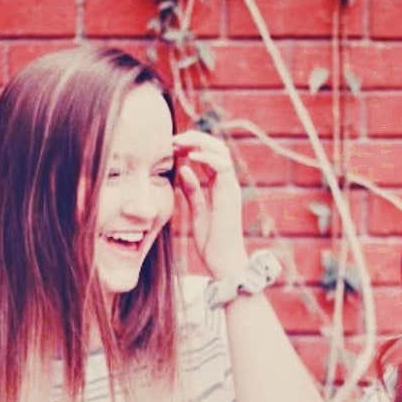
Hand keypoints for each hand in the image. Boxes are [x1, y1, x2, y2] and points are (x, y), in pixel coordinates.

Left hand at [172, 129, 248, 279]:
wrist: (223, 262)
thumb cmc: (211, 241)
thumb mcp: (196, 211)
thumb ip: (192, 191)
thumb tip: (182, 170)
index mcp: (219, 186)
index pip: (208, 155)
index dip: (191, 146)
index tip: (171, 146)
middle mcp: (227, 183)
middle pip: (216, 148)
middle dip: (195, 139)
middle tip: (173, 139)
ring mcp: (230, 188)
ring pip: (221, 152)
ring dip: (199, 143)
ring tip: (179, 142)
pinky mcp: (229, 195)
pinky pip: (222, 167)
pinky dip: (206, 158)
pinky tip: (190, 157)